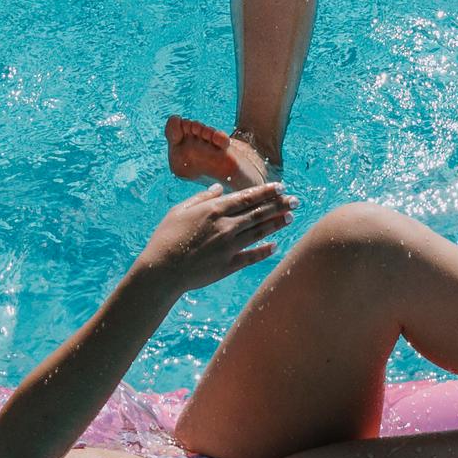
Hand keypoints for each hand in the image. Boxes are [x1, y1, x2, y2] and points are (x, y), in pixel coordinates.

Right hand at [129, 179, 290, 297]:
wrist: (162, 270)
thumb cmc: (166, 238)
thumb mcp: (180, 211)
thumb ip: (201, 198)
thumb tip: (218, 188)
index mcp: (214, 210)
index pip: (248, 197)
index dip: (267, 192)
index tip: (281, 187)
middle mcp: (226, 226)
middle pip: (259, 213)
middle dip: (279, 205)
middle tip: (295, 200)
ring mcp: (229, 247)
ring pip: (260, 232)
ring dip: (277, 224)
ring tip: (291, 217)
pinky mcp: (229, 266)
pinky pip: (252, 256)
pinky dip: (265, 251)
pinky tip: (276, 246)